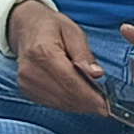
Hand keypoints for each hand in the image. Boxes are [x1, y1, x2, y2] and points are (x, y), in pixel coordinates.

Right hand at [6, 0, 109, 117]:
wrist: (26, 27)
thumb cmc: (51, 26)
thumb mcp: (73, 32)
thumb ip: (84, 54)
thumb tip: (97, 74)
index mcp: (43, 52)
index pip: (70, 81)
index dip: (90, 96)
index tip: (107, 105)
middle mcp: (31, 71)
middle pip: (65, 95)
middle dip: (88, 104)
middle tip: (105, 106)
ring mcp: (26, 82)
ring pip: (60, 103)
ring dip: (79, 106)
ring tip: (95, 102)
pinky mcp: (26, 90)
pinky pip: (52, 104)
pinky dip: (69, 104)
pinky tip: (80, 99)